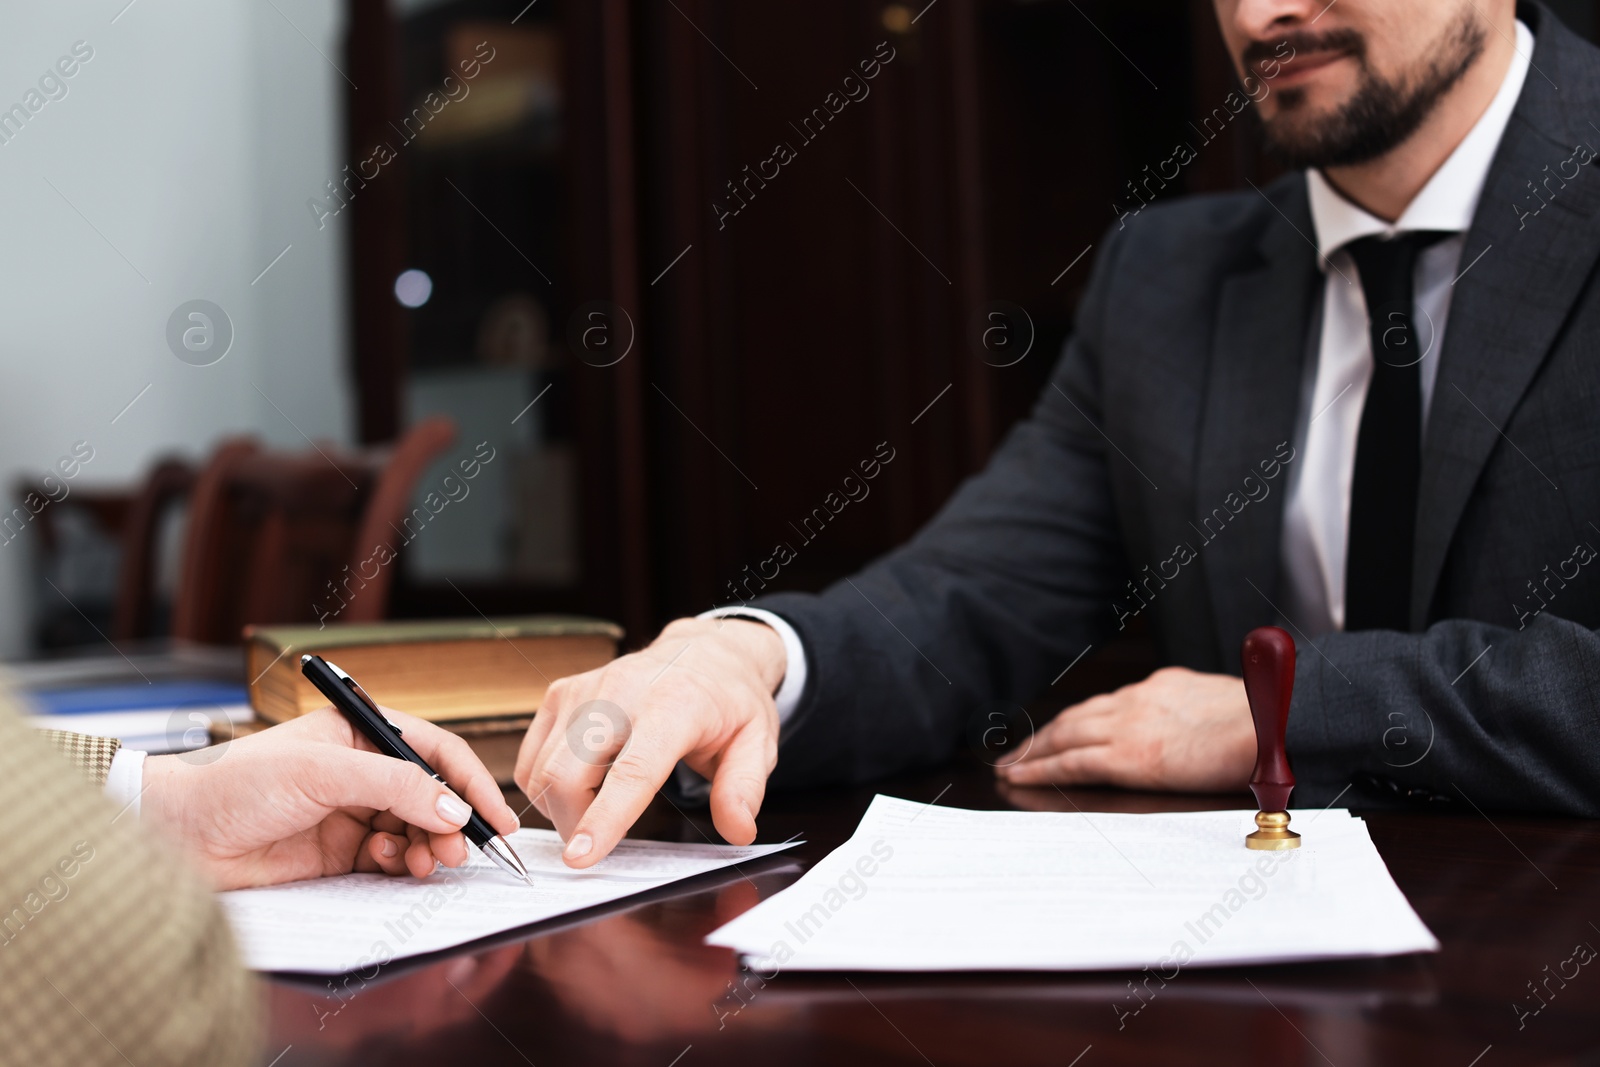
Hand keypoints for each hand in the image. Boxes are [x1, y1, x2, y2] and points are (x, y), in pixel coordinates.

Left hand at [143, 706, 519, 889]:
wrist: (176, 835)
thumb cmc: (237, 783)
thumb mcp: (323, 771)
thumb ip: (395, 786)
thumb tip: (453, 810)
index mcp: (362, 734)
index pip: (435, 752)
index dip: (469, 782)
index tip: (495, 818)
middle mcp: (362, 772)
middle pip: (432, 796)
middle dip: (452, 823)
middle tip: (460, 851)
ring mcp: (352, 814)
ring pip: (416, 831)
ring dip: (429, 847)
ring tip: (427, 862)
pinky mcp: (338, 854)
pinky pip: (390, 859)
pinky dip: (400, 864)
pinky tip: (387, 862)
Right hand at [515, 617, 784, 867]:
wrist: (703, 653)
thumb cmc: (728, 701)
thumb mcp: (758, 742)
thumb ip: (744, 788)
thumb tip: (737, 831)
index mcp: (675, 706)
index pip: (632, 770)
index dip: (603, 818)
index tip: (580, 857)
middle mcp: (622, 692)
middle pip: (568, 773)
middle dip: (572, 824)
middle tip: (597, 845)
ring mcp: (585, 689)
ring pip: (542, 769)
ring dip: (558, 808)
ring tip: (594, 811)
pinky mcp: (561, 692)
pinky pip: (531, 756)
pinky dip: (544, 785)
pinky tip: (578, 787)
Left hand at [996, 667, 1255, 791]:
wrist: (1271, 722)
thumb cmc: (1263, 720)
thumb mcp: (1224, 703)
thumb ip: (1198, 713)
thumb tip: (1197, 727)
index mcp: (1161, 688)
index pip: (1107, 705)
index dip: (1077, 719)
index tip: (1059, 730)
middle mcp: (1136, 701)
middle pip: (1076, 718)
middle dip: (1044, 735)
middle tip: (1019, 750)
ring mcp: (1129, 727)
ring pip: (1064, 737)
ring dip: (1033, 751)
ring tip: (1011, 765)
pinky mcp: (1128, 756)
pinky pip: (1071, 763)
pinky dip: (1041, 769)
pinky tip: (1021, 776)